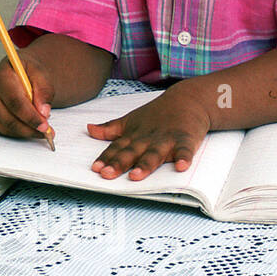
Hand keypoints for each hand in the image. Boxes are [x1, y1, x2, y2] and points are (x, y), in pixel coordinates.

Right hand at [0, 52, 55, 141]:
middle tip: (46, 131)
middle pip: (8, 118)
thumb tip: (43, 112)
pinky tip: (30, 128)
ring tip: (42, 130)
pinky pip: (4, 130)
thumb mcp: (40, 73)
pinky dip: (19, 133)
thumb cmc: (26, 72)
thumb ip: (44, 90)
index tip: (44, 125)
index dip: (30, 116)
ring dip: (26, 132)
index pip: (14, 102)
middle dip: (29, 128)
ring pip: (6, 127)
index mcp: (1, 78)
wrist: (16, 72)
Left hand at [85, 86, 210, 180]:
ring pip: (154, 154)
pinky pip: (185, 150)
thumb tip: (88, 129)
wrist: (187, 99)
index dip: (105, 158)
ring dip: (145, 165)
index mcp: (134, 135)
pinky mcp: (186, 139)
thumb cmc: (157, 114)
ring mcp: (166, 139)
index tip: (95, 169)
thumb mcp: (130, 120)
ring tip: (135, 176)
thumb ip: (110, 128)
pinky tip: (180, 166)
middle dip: (118, 163)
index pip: (116, 148)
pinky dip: (183, 157)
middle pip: (131, 152)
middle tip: (106, 174)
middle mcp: (147, 138)